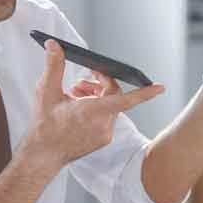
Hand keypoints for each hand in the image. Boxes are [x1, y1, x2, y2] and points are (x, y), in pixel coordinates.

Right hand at [23, 40, 164, 169]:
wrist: (42, 156)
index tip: (160, 87)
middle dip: (100, 84)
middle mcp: (103, 125)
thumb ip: (54, 66)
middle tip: (81, 81)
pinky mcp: (102, 141)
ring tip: (75, 93)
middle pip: (114, 96)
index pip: (126, 99)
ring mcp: (104, 135)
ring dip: (96, 96)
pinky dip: (96, 109)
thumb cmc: (44, 127)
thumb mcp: (46, 92)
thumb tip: (54, 45)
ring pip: (110, 107)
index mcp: (93, 113)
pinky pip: (106, 118)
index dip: (145, 92)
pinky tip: (77, 108)